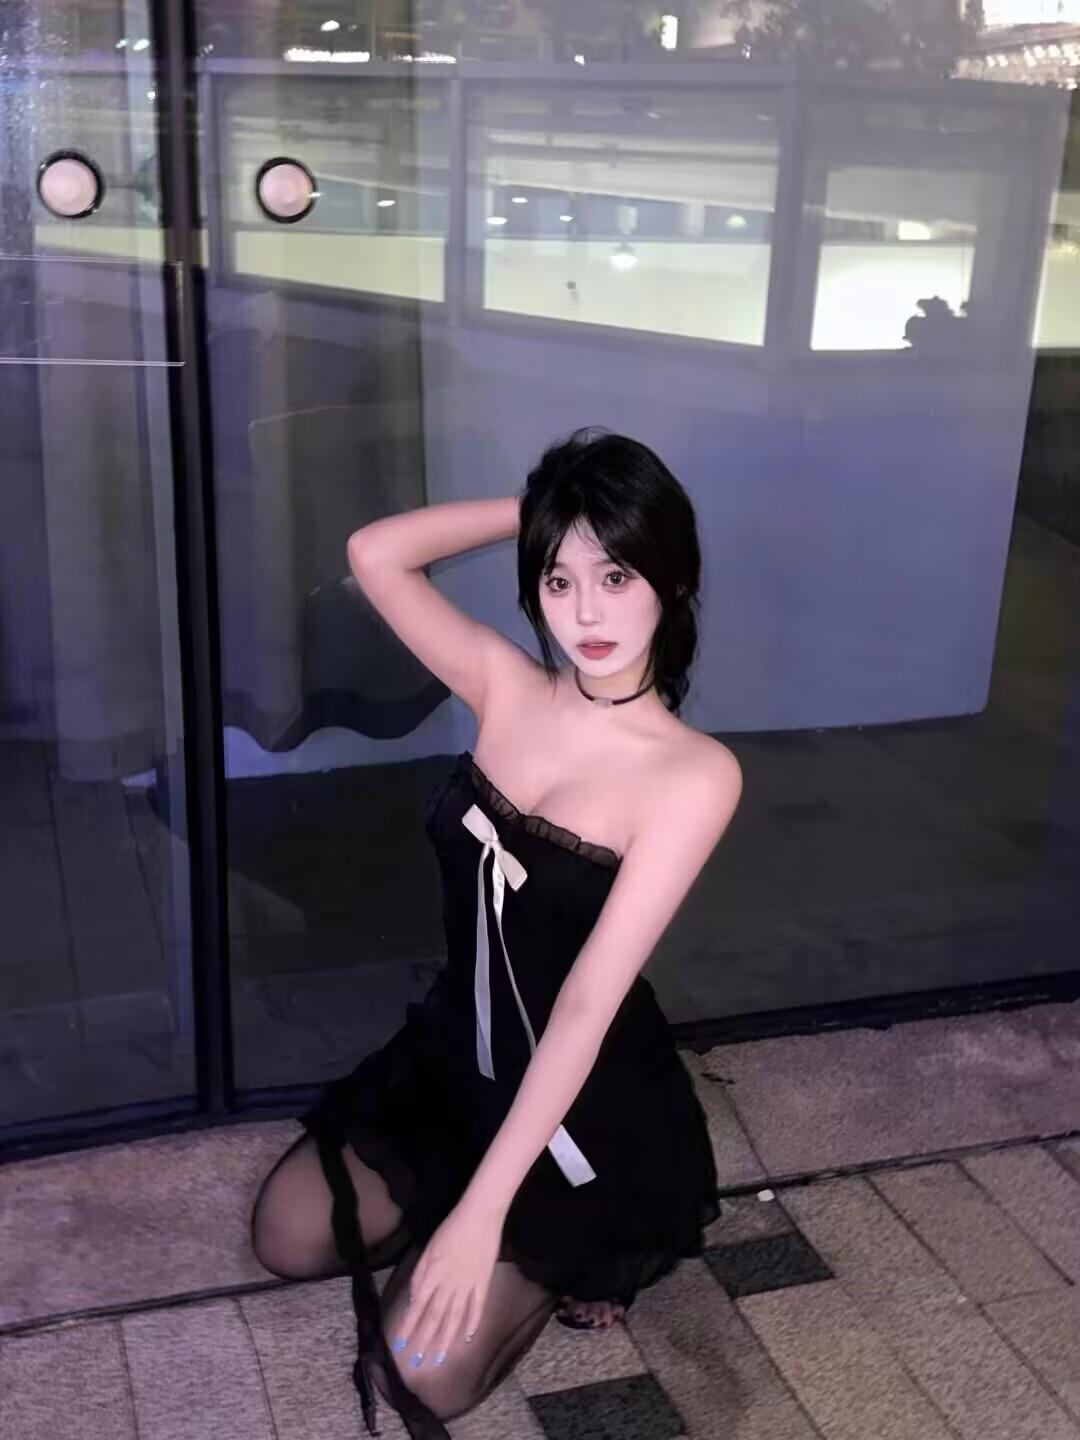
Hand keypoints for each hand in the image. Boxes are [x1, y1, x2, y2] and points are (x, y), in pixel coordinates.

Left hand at [391, 1200, 503, 1370]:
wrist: (480, 1216)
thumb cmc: (451, 1228)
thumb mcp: (429, 1248)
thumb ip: (420, 1274)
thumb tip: (414, 1298)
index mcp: (433, 1275)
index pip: (417, 1307)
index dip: (408, 1327)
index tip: (399, 1346)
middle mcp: (449, 1285)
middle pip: (435, 1318)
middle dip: (424, 1341)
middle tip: (417, 1362)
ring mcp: (468, 1286)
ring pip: (455, 1318)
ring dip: (445, 1340)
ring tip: (439, 1359)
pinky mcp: (484, 1283)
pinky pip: (477, 1308)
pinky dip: (472, 1324)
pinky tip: (467, 1339)